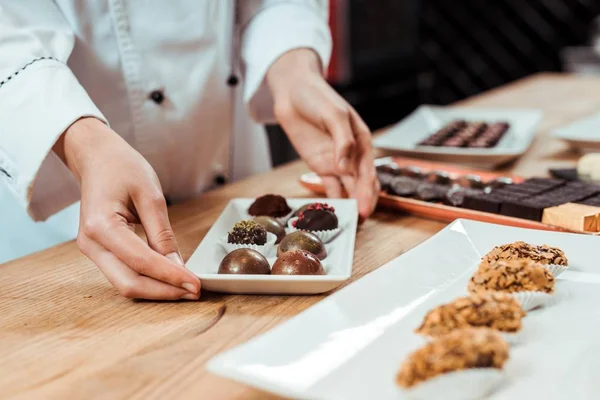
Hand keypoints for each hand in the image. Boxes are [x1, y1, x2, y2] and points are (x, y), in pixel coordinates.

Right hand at [54, 118, 200, 299]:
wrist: (97, 158)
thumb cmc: (123, 168)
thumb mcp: (151, 195)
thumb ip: (163, 234)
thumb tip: (178, 266)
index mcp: (101, 225)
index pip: (141, 261)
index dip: (170, 276)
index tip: (196, 285)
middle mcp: (91, 243)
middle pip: (129, 283)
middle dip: (164, 291)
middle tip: (195, 292)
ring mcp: (91, 250)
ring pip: (125, 284)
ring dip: (157, 290)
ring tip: (186, 288)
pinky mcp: (99, 252)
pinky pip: (123, 274)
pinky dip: (148, 280)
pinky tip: (170, 278)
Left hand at [266, 49, 378, 218]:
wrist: (293, 92)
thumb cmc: (317, 97)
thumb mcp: (334, 115)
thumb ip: (343, 141)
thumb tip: (346, 167)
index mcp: (362, 142)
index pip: (368, 173)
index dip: (368, 193)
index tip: (365, 210)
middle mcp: (353, 156)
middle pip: (362, 186)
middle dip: (362, 205)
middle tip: (358, 224)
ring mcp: (337, 162)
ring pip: (348, 190)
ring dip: (349, 206)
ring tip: (347, 224)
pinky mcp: (321, 166)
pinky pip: (329, 187)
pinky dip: (332, 201)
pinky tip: (331, 215)